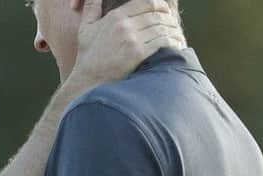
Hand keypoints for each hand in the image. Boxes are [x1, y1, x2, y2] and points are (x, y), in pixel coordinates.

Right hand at [69, 0, 184, 85]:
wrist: (88, 81)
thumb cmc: (88, 57)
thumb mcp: (85, 29)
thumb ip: (91, 8)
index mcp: (116, 17)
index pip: (147, 3)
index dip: (160, 5)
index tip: (165, 11)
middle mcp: (125, 26)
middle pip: (157, 16)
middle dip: (169, 20)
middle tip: (174, 25)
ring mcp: (132, 40)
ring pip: (162, 29)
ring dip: (173, 32)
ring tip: (178, 37)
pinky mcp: (138, 55)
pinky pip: (162, 44)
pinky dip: (172, 43)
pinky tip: (176, 47)